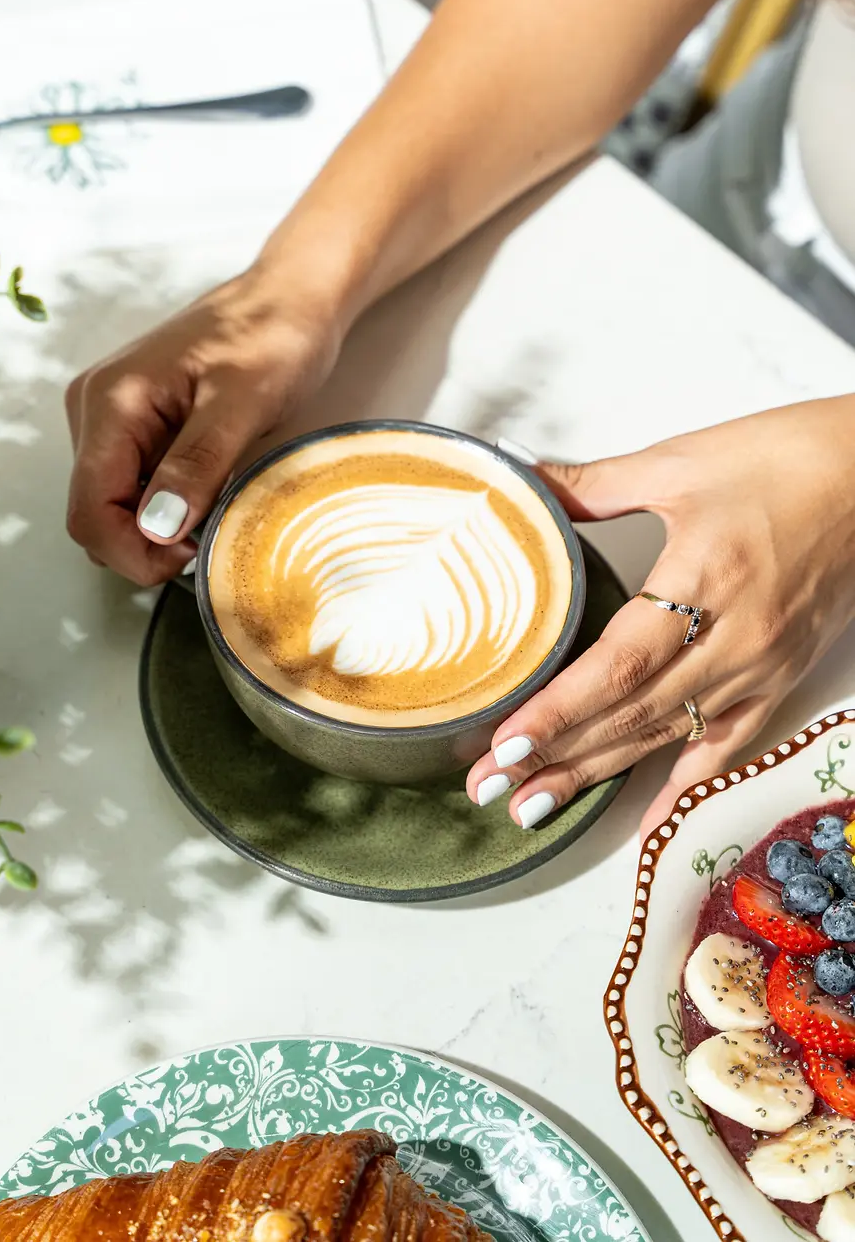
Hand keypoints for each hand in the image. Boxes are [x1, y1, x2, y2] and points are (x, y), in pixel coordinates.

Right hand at [65, 268, 339, 583]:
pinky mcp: (132, 427)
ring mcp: (109, 419)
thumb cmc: (272, 337)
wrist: (287, 298)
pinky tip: (208, 486)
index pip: (90, 511)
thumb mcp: (244, 403)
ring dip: (160, 527)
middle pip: (95, 515)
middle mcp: (94, 410)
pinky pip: (134, 487)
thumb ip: (197, 464)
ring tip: (216, 501)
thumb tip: (157, 529)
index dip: (135, 552)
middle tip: (212, 535)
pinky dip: (168, 505)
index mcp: (110, 401)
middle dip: (147, 544)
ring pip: (115, 508)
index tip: (194, 556)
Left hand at [466, 397, 854, 836]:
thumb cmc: (785, 457)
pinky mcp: (782, 675)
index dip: (559, 711)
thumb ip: (594, 483)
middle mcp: (736, 637)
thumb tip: (524, 483)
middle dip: (557, 757)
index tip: (506, 745)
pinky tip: (642, 815)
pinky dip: (682, 782)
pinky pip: (727, 743)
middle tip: (488, 788)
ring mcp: (762, 665)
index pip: (618, 666)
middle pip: (634, 714)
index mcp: (705, 579)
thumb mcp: (678, 462)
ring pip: (669, 735)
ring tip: (535, 805)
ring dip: (599, 774)